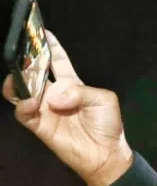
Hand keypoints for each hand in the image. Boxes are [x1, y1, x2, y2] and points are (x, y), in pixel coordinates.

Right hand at [3, 30, 132, 185]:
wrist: (106, 153)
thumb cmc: (107, 124)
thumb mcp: (104, 100)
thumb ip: (82, 92)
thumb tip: (56, 97)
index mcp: (72, 84)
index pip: (57, 60)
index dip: (50, 45)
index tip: (42, 31)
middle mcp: (55, 93)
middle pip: (34, 72)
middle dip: (27, 61)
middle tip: (23, 53)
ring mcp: (45, 108)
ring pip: (22, 90)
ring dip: (19, 82)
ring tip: (22, 78)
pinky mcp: (39, 125)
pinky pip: (24, 112)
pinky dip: (25, 104)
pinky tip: (33, 102)